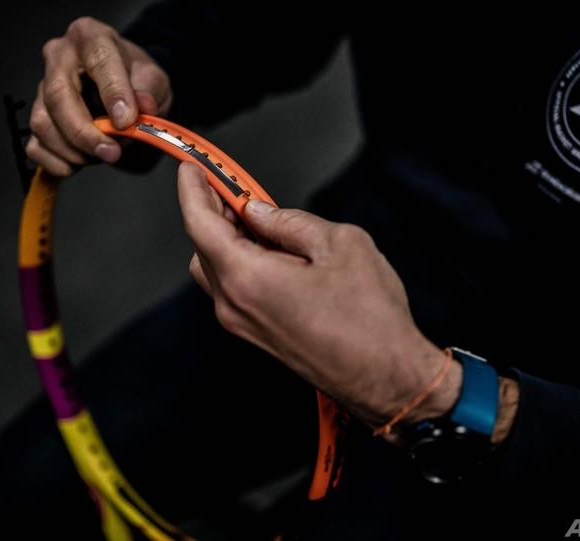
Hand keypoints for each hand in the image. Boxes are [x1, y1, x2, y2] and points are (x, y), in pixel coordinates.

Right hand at [26, 16, 172, 176]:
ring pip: (43, 124)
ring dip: (74, 150)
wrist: (126, 85)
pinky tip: (80, 163)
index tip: (126, 122)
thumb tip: (141, 108)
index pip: (99, 62)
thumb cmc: (135, 77)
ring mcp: (42, 87)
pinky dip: (58, 162)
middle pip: (58, 97)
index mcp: (91, 38)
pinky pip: (35, 145)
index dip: (113, 94)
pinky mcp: (38, 116)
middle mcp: (59, 58)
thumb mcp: (153, 79)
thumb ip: (149, 92)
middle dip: (84, 133)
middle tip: (111, 153)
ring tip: (103, 154)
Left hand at [177, 162, 459, 430]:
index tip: (192, 168)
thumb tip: (260, 211)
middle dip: (212, 212)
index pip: (200, 225)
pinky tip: (272, 250)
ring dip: (226, 239)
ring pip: (216, 270)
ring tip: (258, 218)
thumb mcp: (340, 245)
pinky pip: (235, 290)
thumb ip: (291, 222)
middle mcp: (236, 306)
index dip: (193, 190)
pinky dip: (240, 262)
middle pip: (203, 247)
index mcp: (249, 278)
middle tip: (231, 186)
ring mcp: (245, 326)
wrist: (387, 378)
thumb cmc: (371, 318)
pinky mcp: (259, 336)